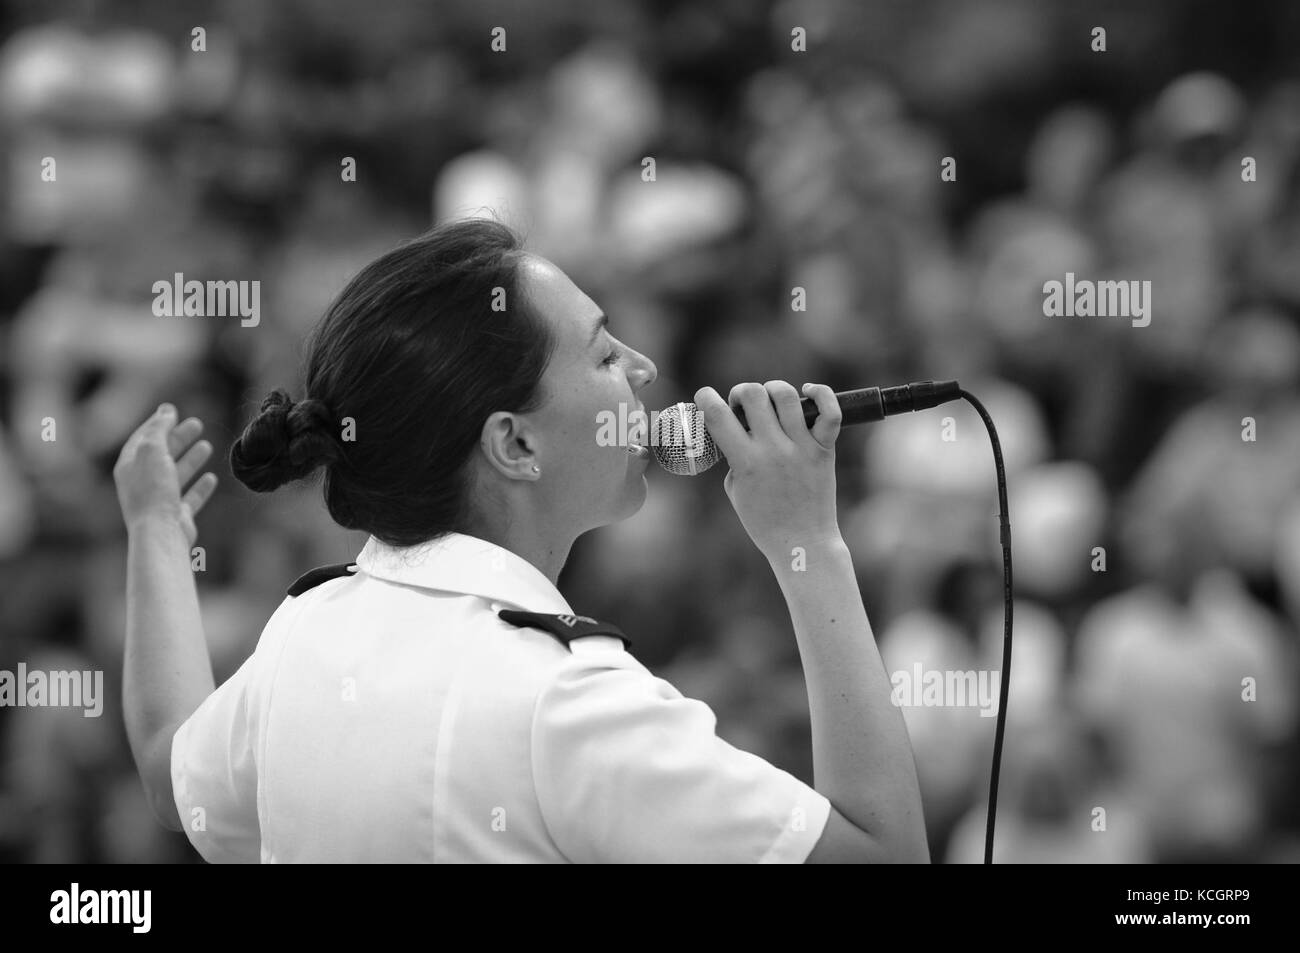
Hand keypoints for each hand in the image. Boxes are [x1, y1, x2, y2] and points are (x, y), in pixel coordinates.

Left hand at [113, 404, 217, 545]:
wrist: (160, 533)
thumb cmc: (153, 491)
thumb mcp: (152, 450)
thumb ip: (159, 429)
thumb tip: (166, 410)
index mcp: (129, 466)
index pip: (143, 438)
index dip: (157, 423)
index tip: (173, 411)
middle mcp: (141, 483)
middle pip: (161, 455)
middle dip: (178, 438)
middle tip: (197, 424)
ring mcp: (158, 500)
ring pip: (176, 474)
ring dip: (191, 459)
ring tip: (207, 446)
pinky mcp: (175, 516)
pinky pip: (189, 497)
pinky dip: (199, 486)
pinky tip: (211, 478)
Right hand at [693, 381, 843, 562]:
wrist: (802, 543)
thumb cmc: (764, 522)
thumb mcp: (735, 489)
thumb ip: (733, 456)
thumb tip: (737, 429)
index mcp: (746, 461)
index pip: (717, 415)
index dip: (705, 398)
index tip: (705, 397)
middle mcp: (774, 450)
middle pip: (752, 394)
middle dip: (740, 392)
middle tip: (741, 406)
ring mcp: (801, 448)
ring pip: (786, 395)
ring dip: (771, 389)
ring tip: (769, 400)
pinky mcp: (824, 450)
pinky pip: (830, 411)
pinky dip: (820, 393)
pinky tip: (807, 392)